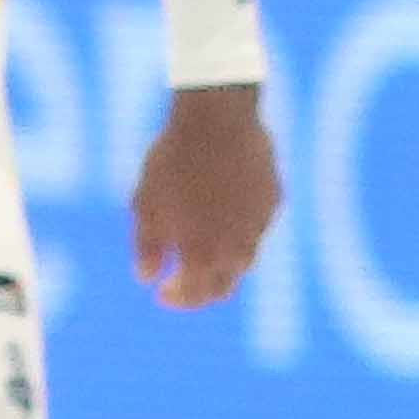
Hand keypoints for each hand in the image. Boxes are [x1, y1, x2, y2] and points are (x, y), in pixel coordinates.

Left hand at [128, 80, 278, 312]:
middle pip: (223, 287)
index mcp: (203, 256)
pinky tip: (222, 210)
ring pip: (244, 258)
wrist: (218, 119)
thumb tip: (146, 278)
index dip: (176, 299)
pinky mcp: (273, 201)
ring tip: (202, 247)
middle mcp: (237, 250)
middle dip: (201, 291)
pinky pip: (256, 225)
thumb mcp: (145, 204)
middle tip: (183, 280)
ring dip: (222, 261)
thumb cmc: (174, 161)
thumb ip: (146, 247)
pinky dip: (239, 228)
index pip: (194, 296)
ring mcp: (260, 226)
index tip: (162, 291)